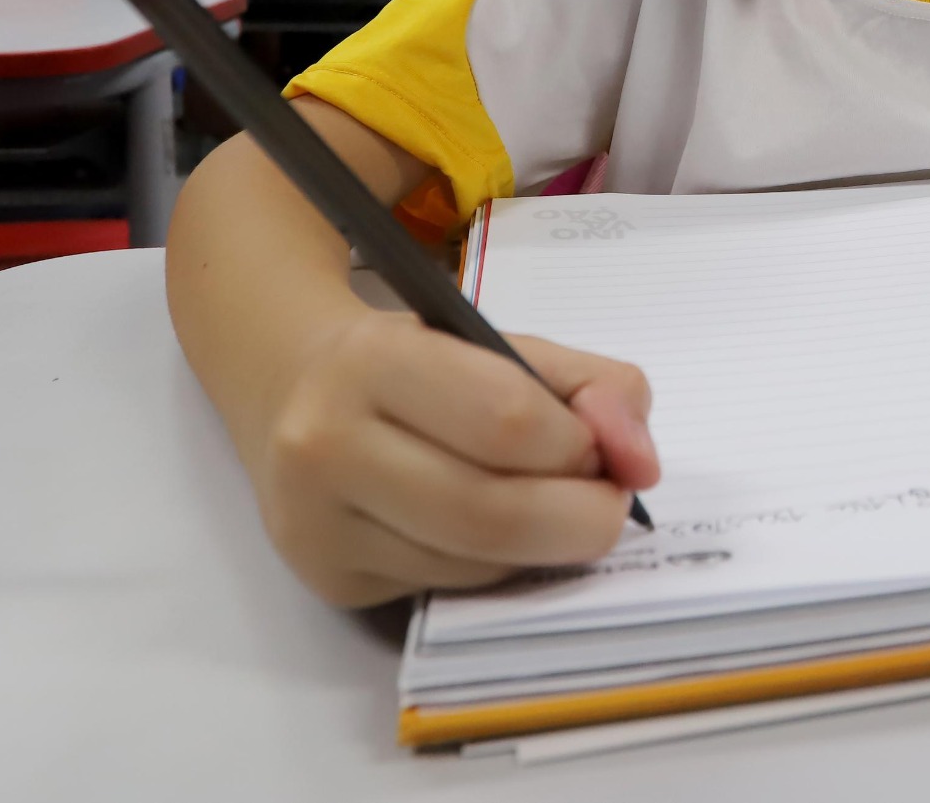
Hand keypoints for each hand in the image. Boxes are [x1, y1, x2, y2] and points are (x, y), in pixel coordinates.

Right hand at [253, 315, 657, 608]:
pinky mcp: (330, 579)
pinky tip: (489, 532)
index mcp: (374, 360)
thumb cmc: (414, 362)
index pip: (509, 422)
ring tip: (546, 507)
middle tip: (609, 506)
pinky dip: (494, 567)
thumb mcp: (497, 341)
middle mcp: (327, 444)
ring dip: (538, 548)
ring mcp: (317, 523)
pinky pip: (446, 588)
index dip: (580, 447)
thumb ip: (589, 384)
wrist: (289, 390)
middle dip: (579, 518)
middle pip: (491, 513)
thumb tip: (640, 463)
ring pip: (473, 563)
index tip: (602, 449)